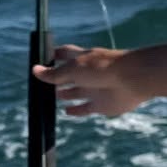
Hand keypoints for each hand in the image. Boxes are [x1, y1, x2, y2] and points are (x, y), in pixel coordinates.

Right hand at [34, 43, 152, 118]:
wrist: (132, 80)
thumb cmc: (103, 68)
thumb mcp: (73, 69)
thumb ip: (54, 74)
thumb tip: (35, 71)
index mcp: (81, 58)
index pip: (63, 54)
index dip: (52, 56)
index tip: (39, 60)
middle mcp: (87, 73)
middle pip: (68, 76)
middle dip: (55, 79)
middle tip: (40, 85)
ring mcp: (94, 89)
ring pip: (75, 92)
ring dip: (64, 94)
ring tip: (48, 98)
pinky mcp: (101, 105)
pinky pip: (85, 109)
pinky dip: (76, 111)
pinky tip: (66, 112)